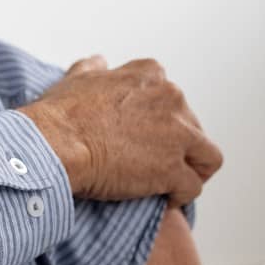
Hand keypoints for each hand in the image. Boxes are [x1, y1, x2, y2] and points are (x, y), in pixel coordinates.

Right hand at [19, 56, 223, 205]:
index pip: (173, 99)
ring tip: (174, 185)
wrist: (56, 143)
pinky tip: (164, 201)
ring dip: (194, 171)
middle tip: (156, 165)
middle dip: (179, 148)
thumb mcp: (78, 78)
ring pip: (208, 156)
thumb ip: (94, 68)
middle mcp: (171, 98)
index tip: (149, 138)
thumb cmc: (61, 114)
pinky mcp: (173, 169)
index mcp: (150, 76)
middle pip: (192, 127)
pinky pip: (193, 187)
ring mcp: (177, 135)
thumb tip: (99, 62)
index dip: (164, 121)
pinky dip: (182, 196)